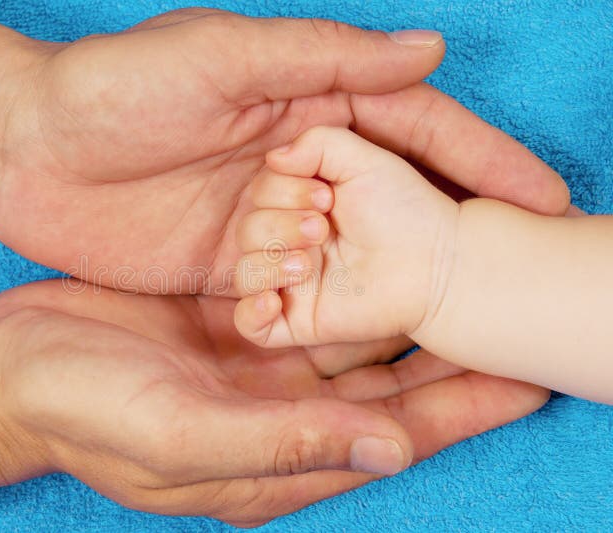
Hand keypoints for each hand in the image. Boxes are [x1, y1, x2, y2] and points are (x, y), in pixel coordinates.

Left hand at [0, 8, 568, 294]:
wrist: (27, 152)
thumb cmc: (115, 91)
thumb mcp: (221, 56)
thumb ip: (324, 59)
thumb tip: (429, 50)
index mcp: (304, 103)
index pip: (412, 129)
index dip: (479, 159)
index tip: (538, 196)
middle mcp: (294, 163)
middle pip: (393, 199)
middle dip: (450, 228)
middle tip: (513, 267)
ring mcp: (264, 219)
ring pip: (347, 253)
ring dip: (387, 276)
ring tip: (453, 308)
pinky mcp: (230, 266)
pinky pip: (292, 291)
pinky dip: (321, 306)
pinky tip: (367, 331)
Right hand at [0, 281, 543, 526]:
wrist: (9, 368)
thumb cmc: (85, 411)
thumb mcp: (183, 435)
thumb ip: (286, 442)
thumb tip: (394, 449)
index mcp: (272, 460)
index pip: (390, 436)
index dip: (459, 411)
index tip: (520, 381)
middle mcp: (272, 417)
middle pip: (383, 389)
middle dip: (444, 360)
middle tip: (502, 319)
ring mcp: (250, 370)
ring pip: (349, 345)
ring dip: (398, 318)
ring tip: (454, 285)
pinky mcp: (227, 328)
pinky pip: (306, 308)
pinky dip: (344, 287)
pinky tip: (373, 261)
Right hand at [233, 126, 456, 346]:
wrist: (434, 262)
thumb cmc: (404, 209)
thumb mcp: (363, 159)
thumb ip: (318, 143)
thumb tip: (273, 157)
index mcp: (296, 206)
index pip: (257, 195)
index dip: (280, 192)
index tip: (325, 197)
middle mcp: (288, 244)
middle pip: (246, 232)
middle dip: (279, 226)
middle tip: (323, 230)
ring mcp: (290, 284)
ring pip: (243, 275)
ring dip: (268, 264)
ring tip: (309, 264)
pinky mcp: (297, 321)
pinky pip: (249, 324)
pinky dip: (251, 312)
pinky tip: (274, 300)